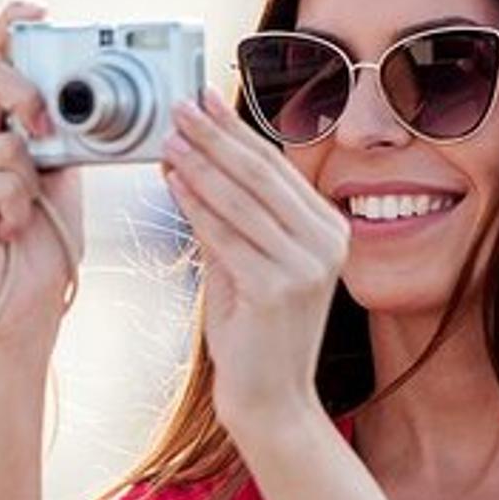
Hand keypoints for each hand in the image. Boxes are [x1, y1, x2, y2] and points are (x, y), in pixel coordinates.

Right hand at [0, 1, 83, 363]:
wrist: (24, 306)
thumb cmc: (40, 245)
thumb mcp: (61, 174)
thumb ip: (58, 132)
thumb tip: (74, 96)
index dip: (11, 27)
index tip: (38, 11)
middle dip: (24, 91)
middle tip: (46, 127)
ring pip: (4, 139)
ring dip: (30, 182)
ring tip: (21, 216)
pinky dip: (17, 207)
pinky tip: (6, 231)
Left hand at [160, 89, 346, 433]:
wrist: (271, 400)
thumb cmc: (255, 334)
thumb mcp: (244, 263)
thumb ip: (225, 216)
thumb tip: (188, 160)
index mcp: (328, 230)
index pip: (277, 167)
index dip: (237, 130)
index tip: (204, 99)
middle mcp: (327, 243)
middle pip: (261, 174)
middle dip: (216, 136)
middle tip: (180, 106)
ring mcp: (307, 266)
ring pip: (242, 200)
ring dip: (201, 164)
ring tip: (170, 137)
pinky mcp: (279, 288)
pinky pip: (228, 235)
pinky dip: (197, 205)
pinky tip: (174, 181)